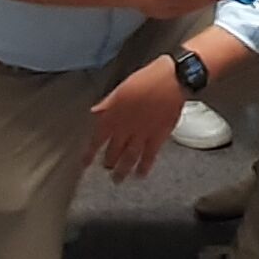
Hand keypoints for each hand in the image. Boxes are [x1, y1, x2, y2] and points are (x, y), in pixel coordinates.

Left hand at [87, 55, 186, 181]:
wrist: (173, 79)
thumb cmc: (148, 78)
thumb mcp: (122, 87)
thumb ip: (108, 103)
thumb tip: (95, 112)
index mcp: (114, 114)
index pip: (98, 138)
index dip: (90, 153)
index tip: (84, 163)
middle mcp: (126, 127)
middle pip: (113, 151)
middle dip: (108, 162)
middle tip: (106, 170)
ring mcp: (142, 134)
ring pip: (129, 157)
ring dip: (123, 170)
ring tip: (118, 180)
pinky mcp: (158, 137)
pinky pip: (149, 156)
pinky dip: (144, 167)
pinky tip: (141, 174)